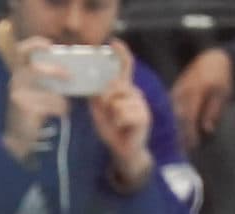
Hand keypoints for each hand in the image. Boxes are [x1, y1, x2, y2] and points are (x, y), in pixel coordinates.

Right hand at [0, 34, 71, 162]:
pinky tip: (58, 116)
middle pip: (37, 68)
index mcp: (19, 73)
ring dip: (59, 100)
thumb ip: (47, 78)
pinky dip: (60, 110)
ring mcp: (19, 94)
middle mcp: (16, 81)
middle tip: (69, 76)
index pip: (22, 51)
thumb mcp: (37, 90)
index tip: (49, 45)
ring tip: (63, 107)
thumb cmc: (32, 112)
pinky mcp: (25, 108)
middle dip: (55, 71)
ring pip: (49, 90)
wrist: (17, 139)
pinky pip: (52, 104)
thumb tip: (72, 70)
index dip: (35, 44)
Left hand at [90, 46, 154, 188]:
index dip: (120, 54)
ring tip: (117, 123)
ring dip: (112, 115)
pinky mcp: (144, 117)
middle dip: (107, 100)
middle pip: (116, 87)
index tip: (113, 42)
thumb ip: (96, 97)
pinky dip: (118, 123)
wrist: (124, 150)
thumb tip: (90, 85)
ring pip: (118, 103)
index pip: (124, 68)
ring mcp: (141, 104)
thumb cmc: (112, 129)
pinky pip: (123, 115)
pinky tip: (122, 128)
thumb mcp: (99, 112)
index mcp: (124, 90)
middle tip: (109, 113)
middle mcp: (135, 93)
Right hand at [170, 46, 233, 145]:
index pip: (189, 117)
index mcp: (197, 92)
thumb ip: (214, 110)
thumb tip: (207, 130)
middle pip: (178, 118)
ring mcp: (176, 91)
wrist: (212, 59)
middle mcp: (183, 92)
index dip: (189, 133)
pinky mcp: (173, 91)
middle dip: (180, 135)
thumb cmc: (221, 77)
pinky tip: (173, 130)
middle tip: (183, 150)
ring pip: (172, 114)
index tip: (192, 146)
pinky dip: (172, 120)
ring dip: (174, 129)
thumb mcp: (223, 93)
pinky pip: (170, 108)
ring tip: (177, 143)